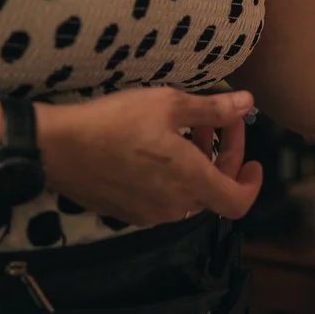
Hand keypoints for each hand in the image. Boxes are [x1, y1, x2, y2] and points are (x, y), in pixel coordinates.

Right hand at [38, 87, 261, 225]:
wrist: (60, 148)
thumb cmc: (116, 122)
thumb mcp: (169, 104)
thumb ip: (213, 108)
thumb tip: (248, 103)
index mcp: (190, 182)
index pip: (238, 201)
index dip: (252, 184)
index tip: (254, 161)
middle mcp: (174, 206)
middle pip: (215, 190)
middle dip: (224, 154)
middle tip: (218, 121)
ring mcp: (150, 213)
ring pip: (190, 191)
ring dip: (198, 161)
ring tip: (187, 126)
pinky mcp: (129, 212)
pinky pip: (165, 196)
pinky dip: (174, 173)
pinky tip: (160, 144)